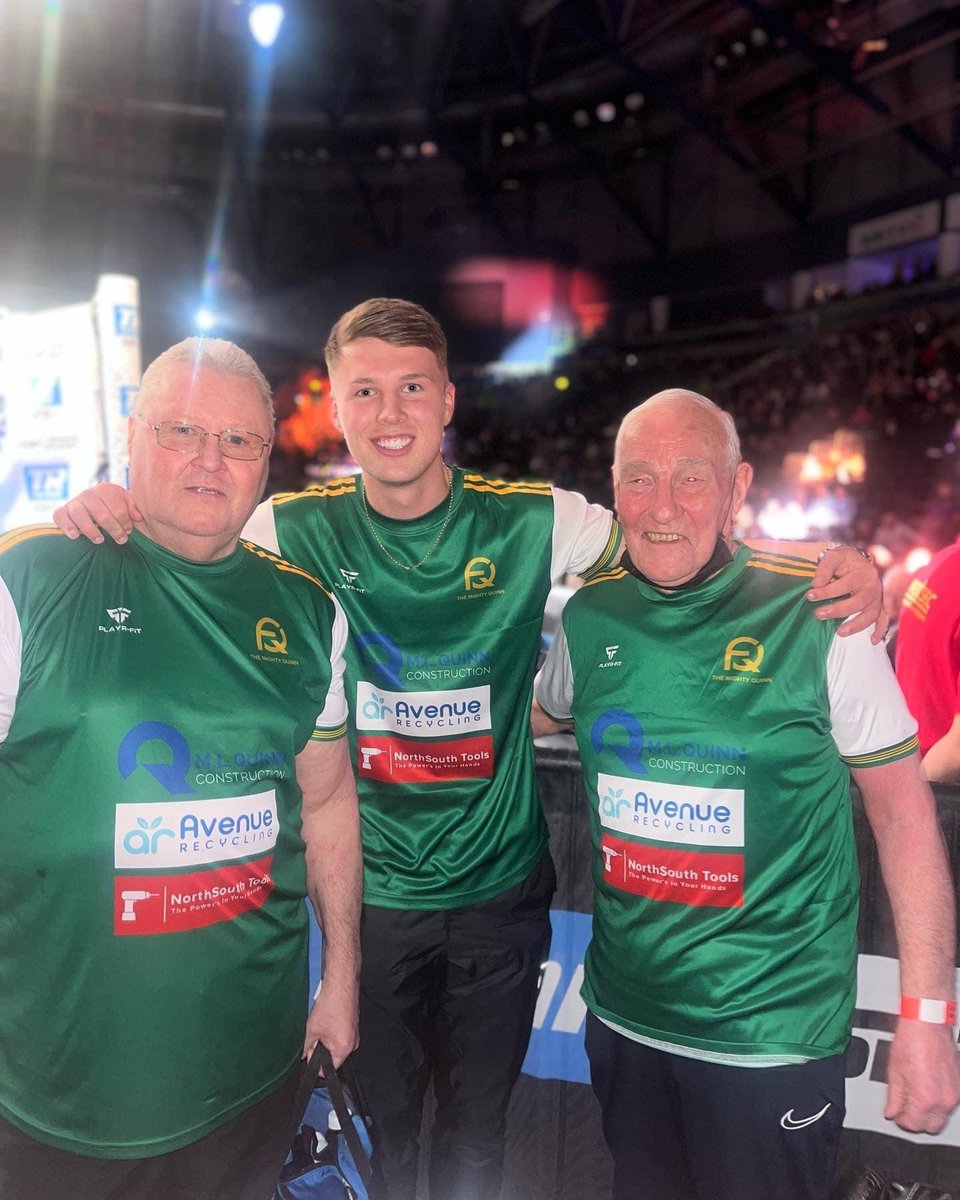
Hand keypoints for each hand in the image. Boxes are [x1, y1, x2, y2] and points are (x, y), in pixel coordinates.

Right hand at [53, 482, 142, 544]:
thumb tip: (137, 517)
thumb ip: (134, 508)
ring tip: (100, 540)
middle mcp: (89, 493)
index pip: (117, 507)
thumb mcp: (128, 505)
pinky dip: (66, 526)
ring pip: (79, 514)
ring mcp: (74, 501)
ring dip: (91, 530)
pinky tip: (75, 536)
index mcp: (106, 489)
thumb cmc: (116, 509)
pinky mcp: (63, 511)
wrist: (100, 509)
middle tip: (121, 540)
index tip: (129, 531)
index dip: (124, 522)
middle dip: (113, 529)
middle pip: (100, 513)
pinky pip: (59, 516)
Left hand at [303, 982, 358, 1069]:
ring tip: (321, 1023)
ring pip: (336, 1044)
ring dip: (326, 1038)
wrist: (341, 984)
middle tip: (314, 1034)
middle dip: (321, 1048)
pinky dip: (332, 1030)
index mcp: (344, 1049)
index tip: (310, 1050)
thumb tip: (304, 1054)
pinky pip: (340, 1034)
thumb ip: (307, 1047)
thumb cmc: (330, 1005)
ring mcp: (354, 1034)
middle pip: (333, 1056)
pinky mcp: (353, 1024)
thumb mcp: (312, 1030)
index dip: (315, 1062)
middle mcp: (352, 1044)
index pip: (328, 1069)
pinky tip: (327, 1018)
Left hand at [806, 546, 886, 642]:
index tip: (809, 596)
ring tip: (839, 633)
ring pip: (871, 614)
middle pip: (858, 602)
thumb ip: (824, 569)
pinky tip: (873, 641)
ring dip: (857, 625)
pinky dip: (880, 631)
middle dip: (838, 610)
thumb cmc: (842, 560)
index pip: (845, 585)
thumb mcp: (833, 557)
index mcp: (864, 573)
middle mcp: (873, 586)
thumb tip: (816, 584)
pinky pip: (882, 620)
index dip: (827, 591)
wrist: (856, 560)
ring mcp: (878, 598)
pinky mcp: (879, 606)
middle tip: (818, 614)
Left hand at [885, 1018, 959, 1133]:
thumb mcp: (895, 1071)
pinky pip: (949, 1103)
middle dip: (917, 1120)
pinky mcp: (959, 1085)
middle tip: (905, 1109)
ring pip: (942, 1116)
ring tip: (914, 1095)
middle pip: (931, 1127)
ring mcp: (954, 1093)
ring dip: (928, 1112)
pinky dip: (938, 1101)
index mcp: (925, 1098)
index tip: (896, 1114)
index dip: (901, 1120)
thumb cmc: (912, 1040)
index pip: (913, 1125)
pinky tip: (926, 1088)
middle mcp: (944, 1100)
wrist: (928, 1023)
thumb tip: (892, 1111)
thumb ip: (894, 1097)